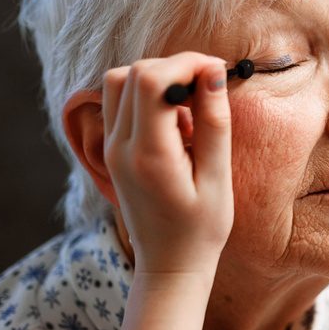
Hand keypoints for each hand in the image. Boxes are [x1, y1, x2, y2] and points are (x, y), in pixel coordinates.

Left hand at [102, 52, 233, 279]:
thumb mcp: (218, 178)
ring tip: (189, 105)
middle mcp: (120, 147)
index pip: (152, 80)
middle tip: (207, 85)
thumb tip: (213, 72)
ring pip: (119, 83)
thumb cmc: (201, 229)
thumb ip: (214, 123)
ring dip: (157, 80)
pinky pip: (120, 105)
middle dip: (173, 67)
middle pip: (132, 74)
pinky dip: (146, 97)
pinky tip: (175, 121)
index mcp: (149, 154)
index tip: (217, 71)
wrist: (169, 266)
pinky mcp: (111, 151)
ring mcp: (110, 149)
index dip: (186, 63)